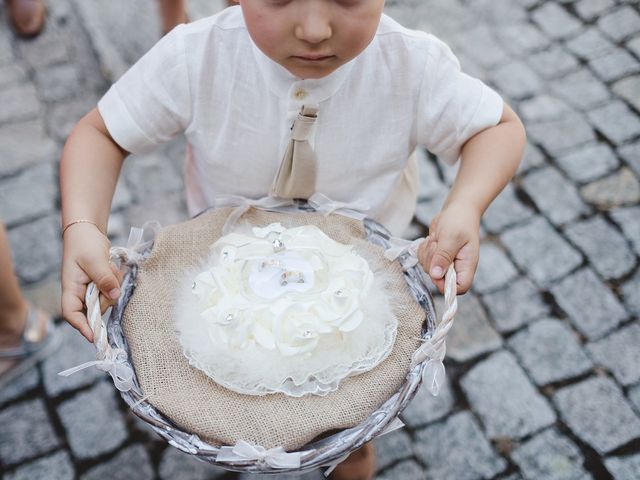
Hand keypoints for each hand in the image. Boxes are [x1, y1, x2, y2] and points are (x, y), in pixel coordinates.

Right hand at [61, 223, 121, 341]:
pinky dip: (116, 281)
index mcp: (71, 289)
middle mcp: (80, 293)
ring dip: (114, 285)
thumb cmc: (84, 243)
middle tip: (111, 276)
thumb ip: (104, 278)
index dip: (82, 326)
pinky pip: (113, 290)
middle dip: (107, 297)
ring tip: (110, 266)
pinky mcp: (101, 285)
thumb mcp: (94, 259)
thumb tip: (114, 294)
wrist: (87, 231)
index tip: (94, 336)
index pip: (71, 313)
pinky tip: (112, 267)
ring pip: (107, 299)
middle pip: (96, 309)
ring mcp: (91, 290)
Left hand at [417, 203, 480, 294]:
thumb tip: (436, 275)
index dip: (447, 285)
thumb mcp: (451, 237)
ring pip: (428, 269)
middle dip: (432, 262)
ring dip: (427, 253)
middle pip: (438, 279)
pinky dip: (423, 249)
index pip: (460, 288)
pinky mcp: (436, 257)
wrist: (457, 209)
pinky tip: (432, 239)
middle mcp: (456, 267)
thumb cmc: (459, 220)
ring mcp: (445, 263)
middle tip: (436, 244)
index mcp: (467, 265)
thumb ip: (444, 256)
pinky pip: (423, 260)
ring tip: (437, 239)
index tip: (437, 271)